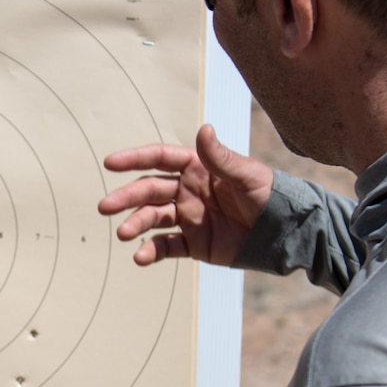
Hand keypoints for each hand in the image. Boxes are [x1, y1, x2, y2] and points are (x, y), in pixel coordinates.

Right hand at [99, 124, 273, 267]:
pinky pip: (166, 246)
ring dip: (135, 224)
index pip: (160, 159)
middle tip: (105, 207)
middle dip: (126, 197)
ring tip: (123, 234)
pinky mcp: (193, 243)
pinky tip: (140, 256)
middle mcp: (187, 191)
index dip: (135, 159)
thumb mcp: (247, 175)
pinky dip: (151, 251)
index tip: (111, 163)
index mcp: (197, 168)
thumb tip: (203, 129)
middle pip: (149, 190)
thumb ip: (221, 157)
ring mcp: (188, 217)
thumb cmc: (268, 196)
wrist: (282, 232)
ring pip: (153, 218)